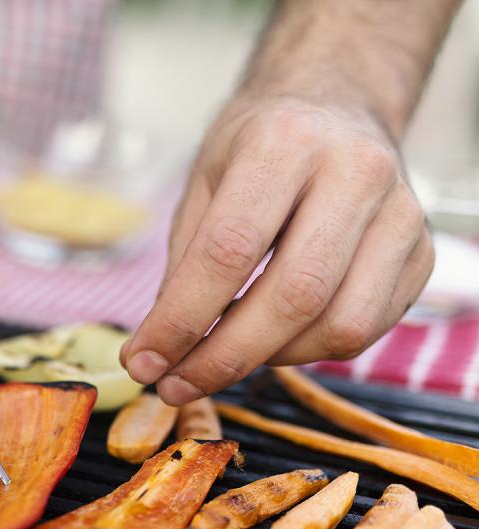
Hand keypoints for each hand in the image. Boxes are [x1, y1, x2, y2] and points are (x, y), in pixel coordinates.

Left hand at [122, 93, 433, 405]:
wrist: (335, 104)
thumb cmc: (257, 148)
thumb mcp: (203, 183)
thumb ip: (182, 265)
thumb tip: (158, 353)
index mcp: (285, 142)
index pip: (228, 251)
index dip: (181, 320)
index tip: (144, 362)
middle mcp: (355, 172)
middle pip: (293, 296)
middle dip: (224, 357)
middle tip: (175, 385)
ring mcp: (401, 213)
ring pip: (339, 325)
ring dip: (268, 360)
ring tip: (220, 357)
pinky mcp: (422, 252)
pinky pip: (366, 329)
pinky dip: (307, 350)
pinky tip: (268, 340)